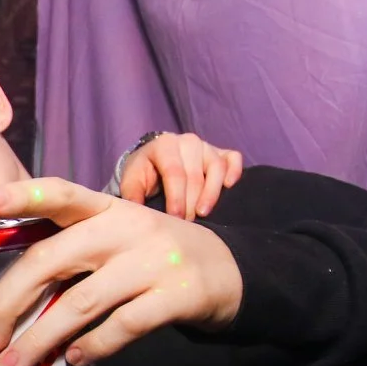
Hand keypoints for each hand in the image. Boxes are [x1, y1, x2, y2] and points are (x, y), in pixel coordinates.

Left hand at [0, 177, 243, 365]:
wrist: (231, 271)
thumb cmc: (153, 256)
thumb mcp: (118, 237)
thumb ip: (74, 252)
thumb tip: (10, 298)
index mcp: (107, 208)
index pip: (62, 194)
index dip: (25, 195)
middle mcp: (127, 228)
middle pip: (52, 259)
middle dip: (9, 301)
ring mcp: (154, 261)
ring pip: (80, 302)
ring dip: (39, 339)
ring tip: (12, 365)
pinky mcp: (177, 296)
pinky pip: (123, 325)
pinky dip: (94, 346)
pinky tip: (74, 359)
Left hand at [115, 132, 242, 218]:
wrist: (156, 159)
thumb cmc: (144, 173)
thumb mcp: (132, 181)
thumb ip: (132, 196)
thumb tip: (136, 215)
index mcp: (164, 145)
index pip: (174, 172)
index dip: (177, 197)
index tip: (176, 218)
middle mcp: (188, 141)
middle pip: (195, 175)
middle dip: (191, 202)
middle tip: (186, 224)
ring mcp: (207, 146)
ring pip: (216, 168)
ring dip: (212, 193)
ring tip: (204, 213)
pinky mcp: (221, 152)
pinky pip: (233, 159)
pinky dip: (234, 172)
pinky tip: (229, 187)